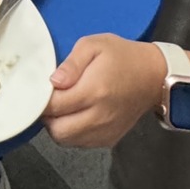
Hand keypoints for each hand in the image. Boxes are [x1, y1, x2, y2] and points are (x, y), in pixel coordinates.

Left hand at [45, 34, 164, 146]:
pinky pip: (80, 143)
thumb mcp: (93, 45)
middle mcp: (99, 116)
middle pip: (57, 130)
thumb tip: (53, 81)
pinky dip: (72, 133)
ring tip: (62, 106)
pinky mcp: (110, 139)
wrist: (153, 76)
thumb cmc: (122, 57)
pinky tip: (75, 115)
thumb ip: (71, 64)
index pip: (54, 106)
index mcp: (94, 90)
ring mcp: (105, 131)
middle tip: (49, 99)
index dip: (39, 99)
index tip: (36, 90)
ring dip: (57, 126)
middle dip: (46, 116)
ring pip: (67, 140)